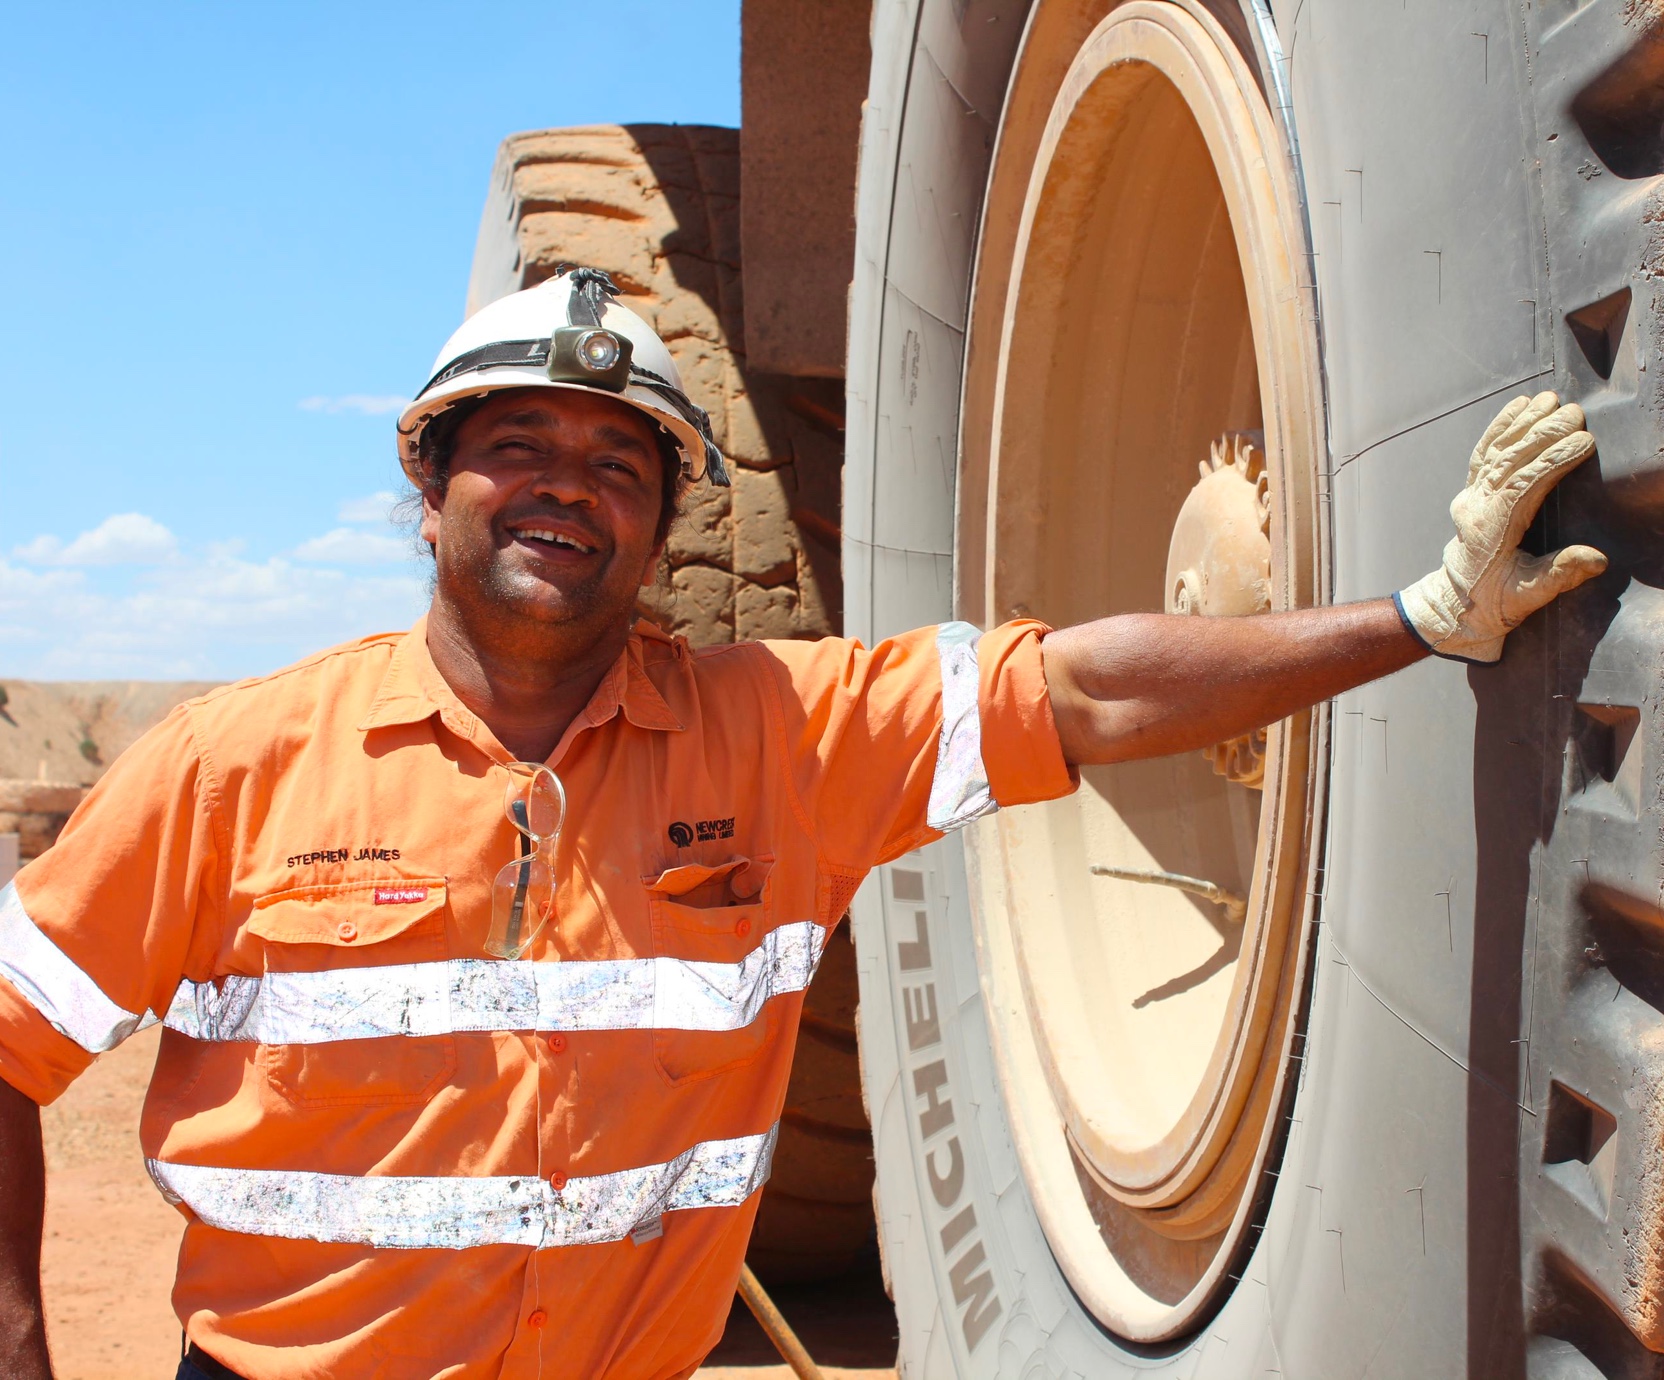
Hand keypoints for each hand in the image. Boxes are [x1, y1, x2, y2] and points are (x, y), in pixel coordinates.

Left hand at [1395, 391, 1605, 662]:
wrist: (1454, 607)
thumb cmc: (1493, 604)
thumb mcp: (1527, 598)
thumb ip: (1559, 575)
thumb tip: (1595, 558)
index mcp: (1491, 531)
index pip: (1523, 486)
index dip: (1554, 460)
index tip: (1584, 441)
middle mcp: (1476, 508)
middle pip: (1509, 461)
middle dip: (1542, 433)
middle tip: (1575, 412)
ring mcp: (1470, 497)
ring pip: (1494, 451)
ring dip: (1522, 422)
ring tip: (1551, 399)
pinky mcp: (1470, 492)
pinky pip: (1482, 452)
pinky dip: (1499, 426)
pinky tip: (1519, 405)